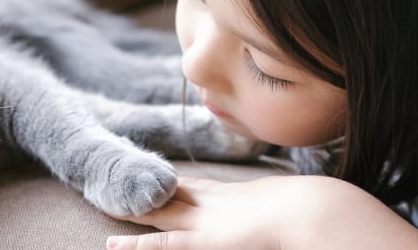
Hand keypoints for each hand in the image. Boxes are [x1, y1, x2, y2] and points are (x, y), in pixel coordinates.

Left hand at [105, 176, 417, 249]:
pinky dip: (138, 247)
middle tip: (113, 178)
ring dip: (129, 209)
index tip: (154, 175)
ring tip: (100, 201)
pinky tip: (114, 247)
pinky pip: (163, 245)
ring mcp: (207, 221)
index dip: (172, 181)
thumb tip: (295, 207)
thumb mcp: (293, 204)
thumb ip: (280, 207)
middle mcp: (214, 203)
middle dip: (142, 187)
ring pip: (157, 213)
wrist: (317, 211)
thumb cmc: (315, 211)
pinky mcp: (204, 241)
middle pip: (169, 193)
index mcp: (234, 195)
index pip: (195, 186)